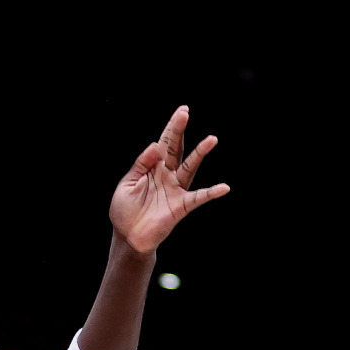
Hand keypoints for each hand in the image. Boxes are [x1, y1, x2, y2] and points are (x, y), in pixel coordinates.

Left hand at [110, 107, 228, 253]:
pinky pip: (198, 198)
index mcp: (152, 168)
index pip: (163, 143)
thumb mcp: (127, 184)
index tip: (182, 112)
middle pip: (176, 149)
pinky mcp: (180, 206)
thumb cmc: (125, 211)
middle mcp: (167, 175)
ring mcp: (175, 189)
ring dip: (200, 153)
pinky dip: (211, 193)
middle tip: (185, 112)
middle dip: (180, 131)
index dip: (171, 128)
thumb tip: (155, 145)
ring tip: (212, 139)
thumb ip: (141, 164)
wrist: (128, 237)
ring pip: (190, 168)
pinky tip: (224, 187)